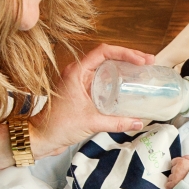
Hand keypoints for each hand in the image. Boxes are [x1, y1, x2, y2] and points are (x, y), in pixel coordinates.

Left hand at [31, 44, 154, 156]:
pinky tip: (129, 85)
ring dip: (124, 67)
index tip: (140, 60)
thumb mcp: (91, 123)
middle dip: (129, 57)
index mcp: (76, 72)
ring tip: (143, 70)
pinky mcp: (81, 91)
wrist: (40, 137)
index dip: (125, 52)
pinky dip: (116, 79)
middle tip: (148, 62)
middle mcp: (78, 72)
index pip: (103, 52)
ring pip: (105, 67)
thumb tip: (138, 122)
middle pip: (107, 56)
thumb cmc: (57, 126)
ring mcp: (79, 81)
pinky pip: (102, 79)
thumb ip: (117, 122)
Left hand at [166, 155, 188, 188]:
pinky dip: (171, 186)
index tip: (180, 169)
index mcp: (182, 162)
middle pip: (172, 170)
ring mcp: (174, 177)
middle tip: (183, 176)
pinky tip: (177, 187)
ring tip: (182, 183)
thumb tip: (183, 157)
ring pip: (170, 177)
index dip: (177, 166)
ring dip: (174, 180)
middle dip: (176, 173)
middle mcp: (177, 169)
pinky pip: (168, 185)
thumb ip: (188, 158)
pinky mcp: (172, 185)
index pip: (173, 162)